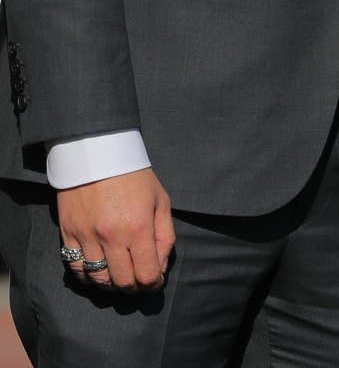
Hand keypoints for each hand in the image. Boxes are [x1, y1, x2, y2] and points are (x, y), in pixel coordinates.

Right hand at [56, 167, 172, 292]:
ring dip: (111, 286)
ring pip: (98, 279)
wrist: (97, 156)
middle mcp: (112, 236)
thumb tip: (160, 266)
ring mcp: (87, 237)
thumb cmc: (135, 178)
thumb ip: (165, 235)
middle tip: (137, 284)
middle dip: (133, 288)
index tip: (154, 284)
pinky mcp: (68, 234)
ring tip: (119, 280)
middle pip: (122, 281)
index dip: (153, 284)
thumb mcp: (161, 201)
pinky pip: (76, 268)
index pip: (146, 273)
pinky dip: (87, 277)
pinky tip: (97, 273)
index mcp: (139, 227)